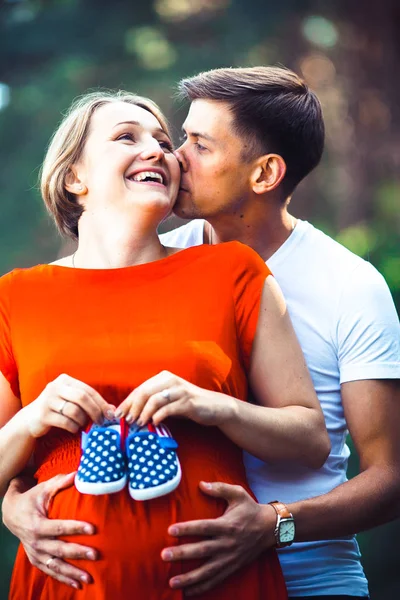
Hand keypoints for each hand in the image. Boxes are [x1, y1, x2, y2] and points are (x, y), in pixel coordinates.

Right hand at [2, 473, 97, 588]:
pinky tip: (78, 585)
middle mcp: (36, 542)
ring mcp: (36, 553)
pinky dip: (63, 579)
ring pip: (55, 565)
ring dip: (72, 572)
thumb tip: (78, 474)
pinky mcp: (37, 560)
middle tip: (95, 554)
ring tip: (89, 577)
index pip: (59, 527)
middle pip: (59, 549)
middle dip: (78, 552)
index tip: (93, 529)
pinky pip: (50, 572)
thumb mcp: (43, 488)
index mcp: (37, 525)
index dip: (75, 528)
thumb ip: (60, 482)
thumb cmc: (32, 499)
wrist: (11, 514)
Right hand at [21, 374, 114, 437]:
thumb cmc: (57, 409)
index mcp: (65, 380)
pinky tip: (74, 429)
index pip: (88, 390)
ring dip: (82, 421)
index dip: (101, 402)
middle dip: (95, 411)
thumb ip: (90, 402)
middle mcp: (55, 387)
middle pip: (82, 398)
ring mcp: (47, 400)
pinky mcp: (43, 414)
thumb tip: (112, 410)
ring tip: (83, 425)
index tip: (111, 414)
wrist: (31, 419)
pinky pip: (65, 422)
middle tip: (101, 422)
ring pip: (74, 410)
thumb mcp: (72, 401)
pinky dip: (73, 427)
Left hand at [116, 371, 235, 426]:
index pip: (140, 389)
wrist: (214, 407)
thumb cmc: (187, 404)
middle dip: (133, 407)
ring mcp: (180, 390)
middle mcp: (170, 380)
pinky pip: (169, 408)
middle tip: (127, 421)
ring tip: (138, 424)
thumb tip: (129, 414)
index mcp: (163, 378)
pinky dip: (158, 416)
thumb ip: (152, 403)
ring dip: (144, 413)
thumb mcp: (168, 401)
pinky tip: (154, 423)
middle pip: (144, 392)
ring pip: (155, 399)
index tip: (117, 415)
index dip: (127, 402)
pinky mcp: (188, 401)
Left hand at [161, 481, 275, 595]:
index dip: (187, 529)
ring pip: (208, 571)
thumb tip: (201, 483)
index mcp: (227, 525)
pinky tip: (187, 593)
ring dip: (189, 578)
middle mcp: (227, 543)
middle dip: (182, 553)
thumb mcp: (238, 493)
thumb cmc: (250, 509)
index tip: (170, 530)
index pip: (204, 527)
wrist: (270, 528)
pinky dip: (202, 588)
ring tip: (172, 582)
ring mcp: (230, 558)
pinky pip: (216, 580)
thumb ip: (220, 488)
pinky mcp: (232, 568)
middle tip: (164, 555)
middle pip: (202, 550)